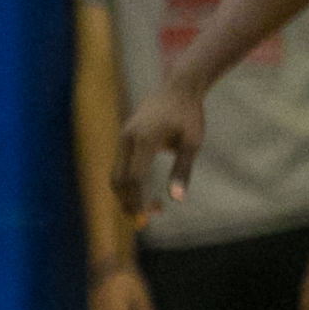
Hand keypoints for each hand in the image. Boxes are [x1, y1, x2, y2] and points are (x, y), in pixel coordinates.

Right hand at [111, 85, 204, 221]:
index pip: (135, 177)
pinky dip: (128, 184)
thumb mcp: (192, 142)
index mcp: (144, 138)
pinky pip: (120, 166)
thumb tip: (177, 198)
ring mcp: (123, 137)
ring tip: (151, 210)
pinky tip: (144, 195)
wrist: (177, 88)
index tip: (146, 218)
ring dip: (128, 195)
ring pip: (116, 174)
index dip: (137, 200)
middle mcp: (127, 138)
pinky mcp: (124, 139)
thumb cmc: (189, 115)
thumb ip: (183, 169)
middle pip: (119, 179)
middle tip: (146, 221)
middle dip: (129, 203)